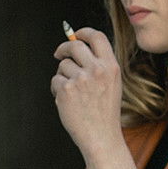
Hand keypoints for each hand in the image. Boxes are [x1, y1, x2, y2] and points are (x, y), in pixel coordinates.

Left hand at [51, 28, 126, 157]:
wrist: (101, 136)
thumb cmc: (105, 111)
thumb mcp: (111, 83)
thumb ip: (98, 64)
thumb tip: (76, 44)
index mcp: (111, 66)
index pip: (96, 36)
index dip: (83, 32)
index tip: (75, 34)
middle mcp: (96, 70)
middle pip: (74, 46)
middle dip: (64, 48)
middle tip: (59, 54)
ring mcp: (80, 80)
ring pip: (63, 66)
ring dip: (63, 76)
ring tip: (73, 93)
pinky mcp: (66, 90)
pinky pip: (55, 81)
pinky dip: (57, 90)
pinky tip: (68, 102)